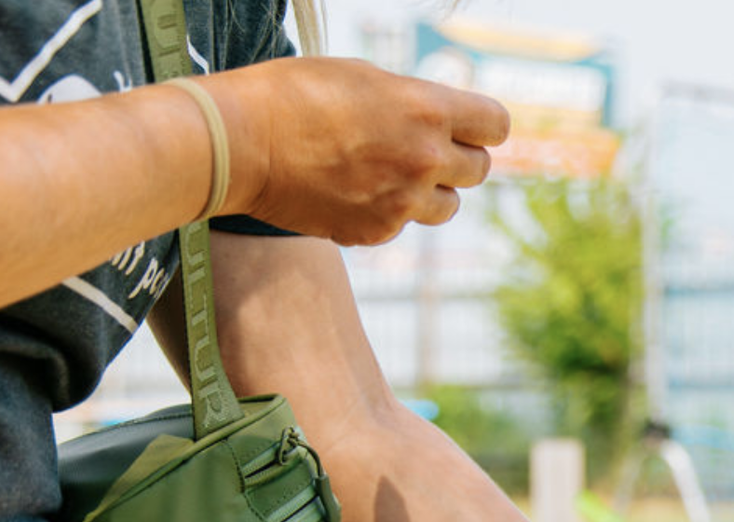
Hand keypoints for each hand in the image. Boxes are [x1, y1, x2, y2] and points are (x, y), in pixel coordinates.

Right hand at [204, 58, 508, 244]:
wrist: (238, 143)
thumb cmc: (293, 95)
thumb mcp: (363, 78)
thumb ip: (413, 102)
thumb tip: (442, 119)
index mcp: (426, 110)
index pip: (495, 124)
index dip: (482, 124)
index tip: (469, 126)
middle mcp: (425, 159)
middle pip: (479, 168)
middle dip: (457, 157)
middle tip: (424, 147)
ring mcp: (403, 202)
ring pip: (449, 205)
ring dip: (430, 191)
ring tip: (390, 172)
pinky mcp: (378, 231)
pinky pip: (403, 223)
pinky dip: (387, 210)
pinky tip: (351, 189)